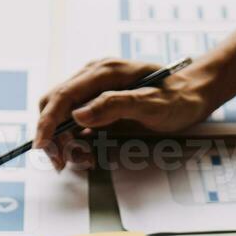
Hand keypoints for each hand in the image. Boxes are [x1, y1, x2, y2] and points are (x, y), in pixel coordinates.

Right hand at [34, 57, 220, 169]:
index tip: (41, 146)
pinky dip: (75, 140)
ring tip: (85, 160)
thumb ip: (115, 107)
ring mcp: (95, 88)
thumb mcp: (151, 105)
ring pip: (62, 115)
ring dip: (65, 142)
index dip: (47, 122)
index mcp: (103, 72)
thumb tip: (78, 115)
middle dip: (53, 136)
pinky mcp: (99, 101)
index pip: (62, 96)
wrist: (194, 93)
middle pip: (54, 105)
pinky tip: (89, 153)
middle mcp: (93, 76)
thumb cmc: (178, 98)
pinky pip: (75, 121)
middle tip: (65, 163)